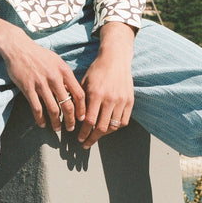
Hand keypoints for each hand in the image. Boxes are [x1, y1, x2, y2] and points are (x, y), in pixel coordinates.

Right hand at [0, 11, 84, 131]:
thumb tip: (72, 92)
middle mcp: (54, 78)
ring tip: (57, 128)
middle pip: (67, 104)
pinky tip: (42, 124)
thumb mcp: (57, 61)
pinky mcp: (28, 88)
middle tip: (71, 127)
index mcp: (64, 71)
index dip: (82, 108)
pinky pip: (37, 108)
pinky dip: (40, 119)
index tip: (81, 117)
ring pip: (53, 109)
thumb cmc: (39, 55)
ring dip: (56, 122)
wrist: (18, 47)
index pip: (79, 93)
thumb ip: (65, 76)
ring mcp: (41, 84)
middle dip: (71, 119)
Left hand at [78, 21, 135, 148]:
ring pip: (113, 126)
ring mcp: (121, 100)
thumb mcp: (84, 83)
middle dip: (92, 138)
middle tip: (86, 143)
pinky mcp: (130, 100)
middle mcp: (110, 99)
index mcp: (96, 94)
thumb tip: (72, 117)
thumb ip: (79, 100)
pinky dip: (116, 127)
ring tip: (97, 135)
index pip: (89, 120)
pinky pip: (124, 121)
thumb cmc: (96, 70)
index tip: (80, 139)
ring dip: (104, 134)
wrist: (115, 59)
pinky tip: (109, 127)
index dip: (84, 133)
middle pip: (102, 127)